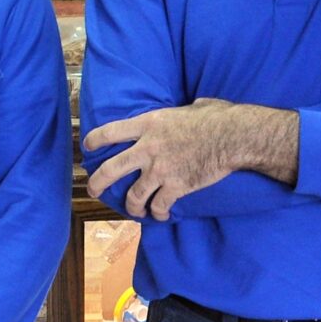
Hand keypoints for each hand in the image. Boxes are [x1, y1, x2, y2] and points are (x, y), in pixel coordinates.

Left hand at [84, 100, 296, 219]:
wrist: (233, 137)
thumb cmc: (216, 117)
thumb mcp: (189, 106)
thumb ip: (178, 112)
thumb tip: (191, 107)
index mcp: (148, 124)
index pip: (110, 132)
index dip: (94, 141)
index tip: (88, 147)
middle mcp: (148, 148)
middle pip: (111, 169)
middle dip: (97, 182)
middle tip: (92, 190)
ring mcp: (160, 170)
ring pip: (134, 196)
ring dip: (131, 206)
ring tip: (132, 210)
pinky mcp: (176, 187)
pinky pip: (159, 205)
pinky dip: (158, 213)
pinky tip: (160, 214)